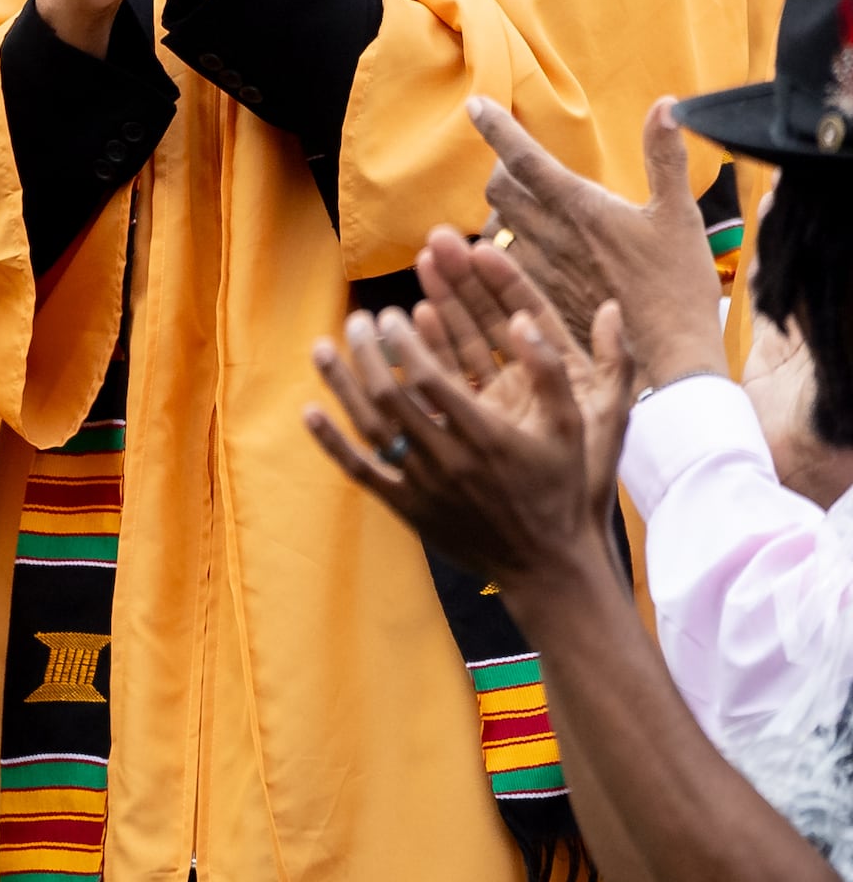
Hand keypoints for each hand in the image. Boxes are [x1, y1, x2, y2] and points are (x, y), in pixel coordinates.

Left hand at [303, 236, 629, 602]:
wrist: (546, 566)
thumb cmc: (560, 490)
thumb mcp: (573, 429)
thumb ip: (548, 371)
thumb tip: (523, 318)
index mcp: (486, 436)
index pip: (429, 377)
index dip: (403, 342)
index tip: (390, 315)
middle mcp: (449, 460)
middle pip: (390, 396)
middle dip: (366, 352)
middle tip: (355, 320)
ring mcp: (424, 486)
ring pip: (369, 428)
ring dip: (340, 385)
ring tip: (321, 348)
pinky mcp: (408, 509)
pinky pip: (360, 470)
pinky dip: (331, 441)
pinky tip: (309, 411)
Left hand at [471, 96, 726, 395]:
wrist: (669, 353)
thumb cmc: (679, 283)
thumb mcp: (678, 215)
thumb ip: (665, 158)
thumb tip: (667, 104)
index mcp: (579, 207)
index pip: (524, 157)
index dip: (496, 126)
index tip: (475, 103)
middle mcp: (548, 235)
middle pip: (498, 189)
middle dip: (501, 171)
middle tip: (517, 168)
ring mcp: (537, 269)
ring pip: (492, 228)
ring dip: (499, 215)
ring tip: (518, 213)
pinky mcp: (534, 299)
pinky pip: (499, 268)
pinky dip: (500, 255)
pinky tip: (515, 257)